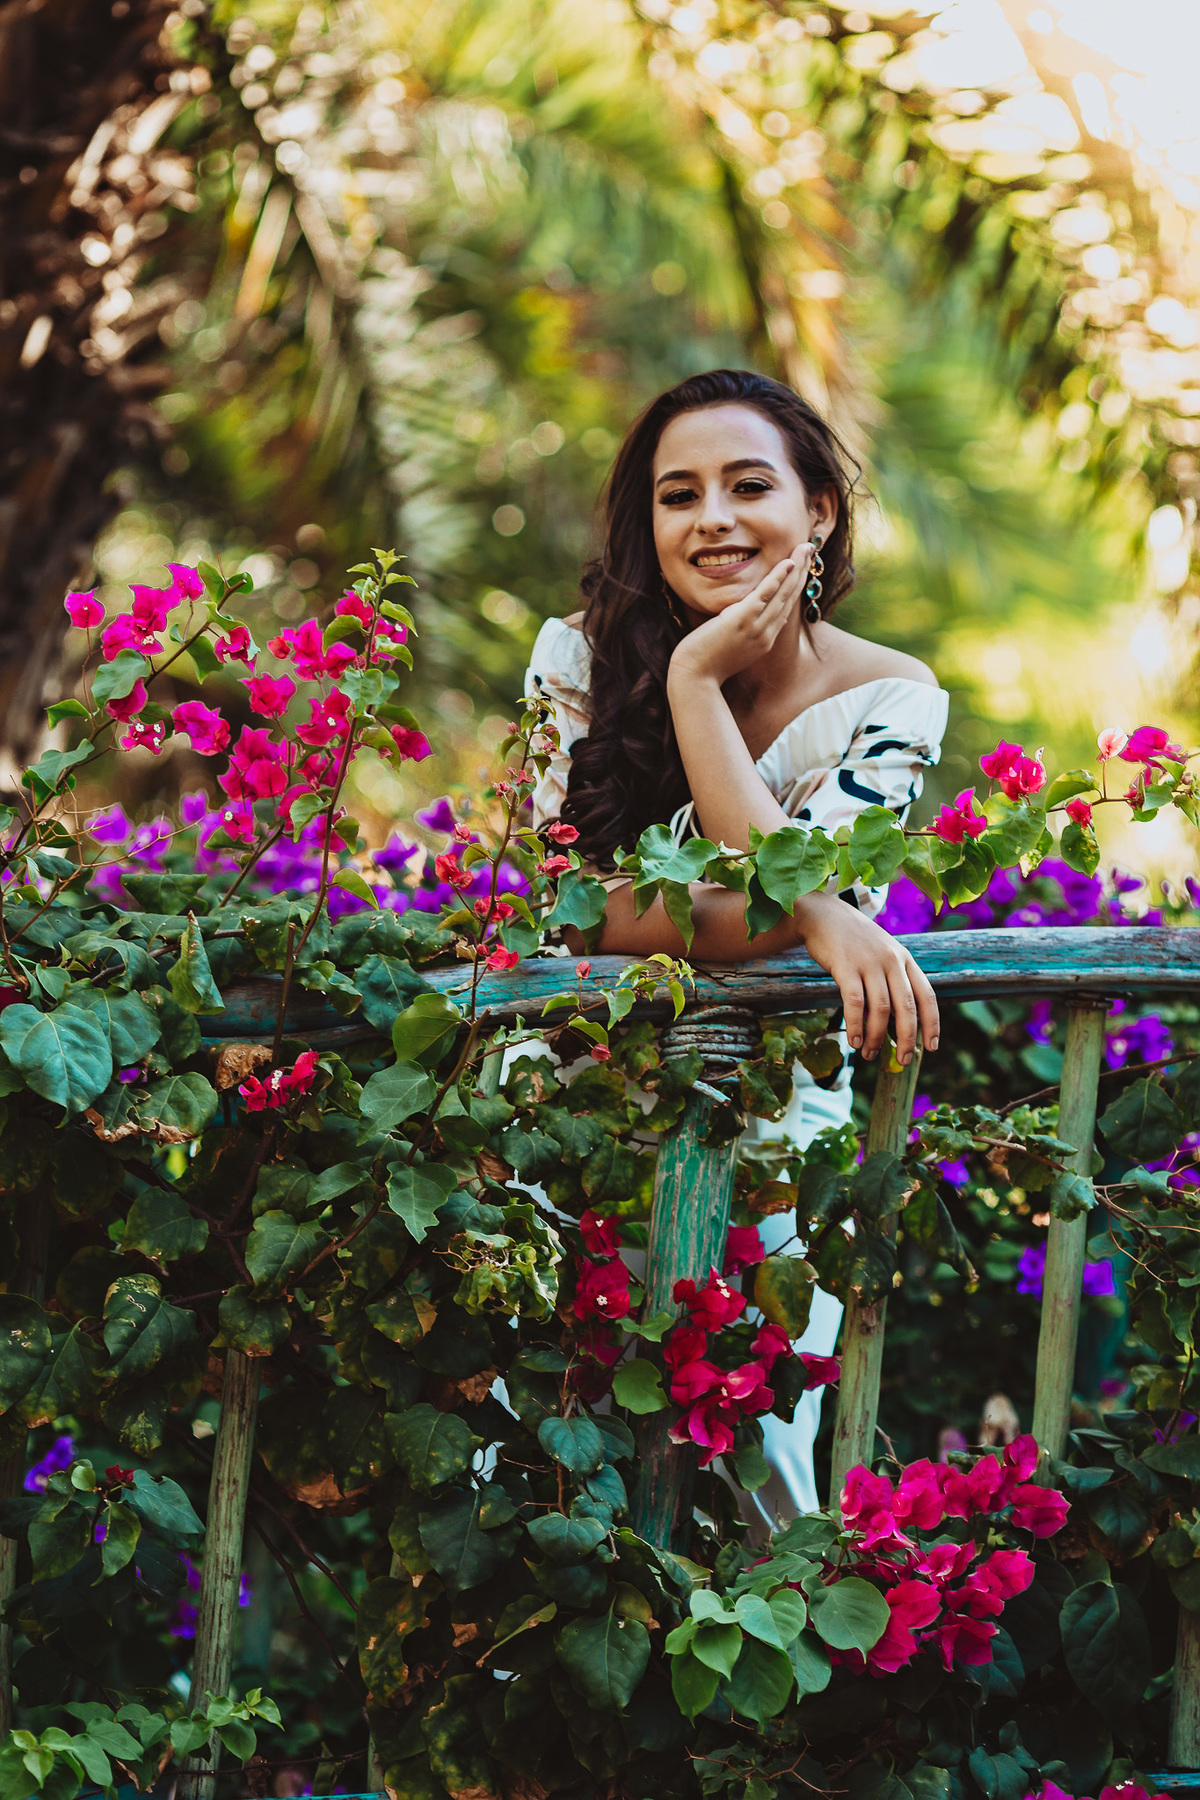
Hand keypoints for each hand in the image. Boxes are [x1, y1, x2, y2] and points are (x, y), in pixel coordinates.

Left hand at [668, 544, 812, 686]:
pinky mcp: (742, 621)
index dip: (796, 584)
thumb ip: (742, 630)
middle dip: (802, 571)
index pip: (786, 606)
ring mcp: (756, 628)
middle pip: (790, 597)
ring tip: (806, 547)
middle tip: (811, 548)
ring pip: (783, 593)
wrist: (696, 678)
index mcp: (765, 639)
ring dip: (796, 568)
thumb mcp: (732, 646)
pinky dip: (777, 578)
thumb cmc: (707, 664)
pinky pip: (764, 596)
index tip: (802, 566)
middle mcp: (767, 633)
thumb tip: (740, 613)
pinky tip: (788, 563)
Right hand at [793, 891, 938, 1064]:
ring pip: (880, 1009)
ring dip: (876, 1037)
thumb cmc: (854, 942)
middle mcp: (891, 960)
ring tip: (868, 1054)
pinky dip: (856, 1025)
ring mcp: (869, 962)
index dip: (932, 1023)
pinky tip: (853, 1041)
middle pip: (906, 1007)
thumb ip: (892, 980)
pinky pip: (855, 1002)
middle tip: (903, 1060)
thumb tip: (897, 1023)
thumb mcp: (881, 954)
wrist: (823, 915)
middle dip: (907, 1038)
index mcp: (905, 959)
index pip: (926, 995)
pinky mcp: (845, 966)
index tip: (932, 1047)